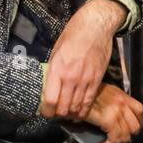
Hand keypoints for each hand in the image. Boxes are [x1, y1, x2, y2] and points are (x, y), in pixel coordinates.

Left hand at [43, 0, 124, 119]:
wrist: (95, 27)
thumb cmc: (73, 35)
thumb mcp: (56, 52)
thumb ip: (54, 71)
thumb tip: (49, 87)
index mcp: (57, 69)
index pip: (50, 100)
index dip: (47, 111)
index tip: (46, 112)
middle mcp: (71, 77)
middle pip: (64, 107)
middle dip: (58, 114)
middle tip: (57, 114)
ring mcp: (85, 79)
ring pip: (77, 107)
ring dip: (71, 114)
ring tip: (68, 114)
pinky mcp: (97, 79)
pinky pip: (89, 101)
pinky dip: (84, 110)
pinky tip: (80, 112)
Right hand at [85, 84, 142, 142]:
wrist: (74, 93)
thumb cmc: (85, 94)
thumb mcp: (104, 92)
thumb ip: (113, 102)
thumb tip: (116, 116)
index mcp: (122, 95)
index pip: (140, 110)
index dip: (139, 122)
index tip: (133, 129)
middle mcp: (122, 102)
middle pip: (135, 125)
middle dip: (128, 135)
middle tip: (119, 137)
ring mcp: (117, 111)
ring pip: (126, 134)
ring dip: (118, 140)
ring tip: (110, 141)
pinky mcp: (108, 119)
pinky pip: (115, 137)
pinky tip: (104, 142)